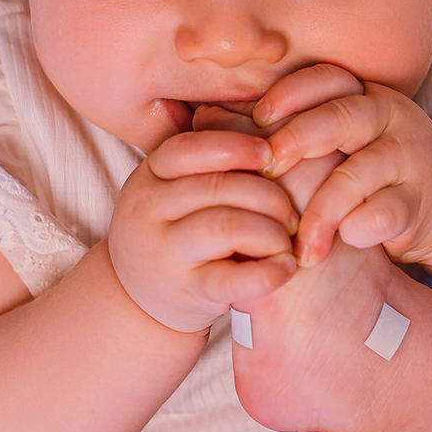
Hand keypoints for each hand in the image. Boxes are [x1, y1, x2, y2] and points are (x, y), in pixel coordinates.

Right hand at [107, 126, 298, 332]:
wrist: (138, 302)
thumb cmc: (175, 234)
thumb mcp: (175, 193)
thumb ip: (210, 167)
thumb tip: (276, 130)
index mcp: (150, 175)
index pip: (192, 148)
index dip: (238, 147)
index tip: (272, 154)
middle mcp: (147, 210)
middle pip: (219, 186)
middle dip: (269, 196)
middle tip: (293, 213)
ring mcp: (162, 253)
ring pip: (228, 226)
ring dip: (272, 232)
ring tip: (288, 240)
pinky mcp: (185, 292)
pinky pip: (233, 278)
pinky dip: (269, 272)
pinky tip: (287, 268)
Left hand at [253, 65, 431, 268]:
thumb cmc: (369, 170)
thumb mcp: (340, 139)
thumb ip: (292, 127)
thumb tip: (206, 118)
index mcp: (363, 96)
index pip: (325, 79)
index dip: (289, 94)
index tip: (256, 118)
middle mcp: (389, 118)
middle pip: (341, 117)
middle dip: (298, 139)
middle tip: (267, 169)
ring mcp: (408, 159)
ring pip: (360, 171)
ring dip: (323, 209)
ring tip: (299, 244)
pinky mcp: (421, 201)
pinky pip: (388, 210)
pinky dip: (361, 227)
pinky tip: (343, 242)